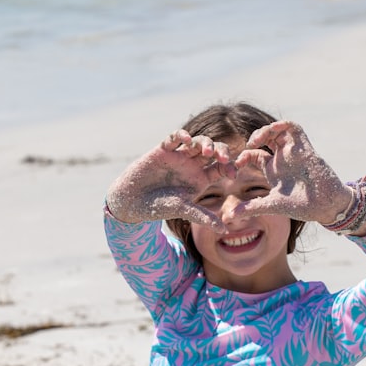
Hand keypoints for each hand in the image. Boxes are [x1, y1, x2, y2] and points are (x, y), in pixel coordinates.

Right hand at [106, 129, 235, 231]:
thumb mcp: (183, 209)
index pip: (222, 167)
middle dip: (221, 151)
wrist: (132, 201)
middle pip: (214, 151)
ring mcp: (178, 155)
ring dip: (204, 143)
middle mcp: (192, 165)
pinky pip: (175, 137)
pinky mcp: (163, 149)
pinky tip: (185, 140)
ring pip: (197, 141)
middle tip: (223, 158)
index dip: (230, 167)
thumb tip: (224, 230)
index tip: (234, 174)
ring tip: (206, 151)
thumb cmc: (158, 207)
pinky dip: (181, 135)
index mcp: (201, 179)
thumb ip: (203, 217)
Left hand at [232, 121, 353, 223]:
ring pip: (277, 130)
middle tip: (248, 146)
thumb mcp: (271, 205)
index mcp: (273, 170)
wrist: (325, 206)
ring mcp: (293, 152)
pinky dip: (283, 124)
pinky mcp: (304, 148)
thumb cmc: (302, 206)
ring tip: (258, 140)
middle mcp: (282, 159)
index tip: (235, 165)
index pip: (254, 155)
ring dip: (266, 130)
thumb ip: (251, 207)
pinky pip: (294, 128)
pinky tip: (274, 130)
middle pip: (265, 139)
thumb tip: (228, 216)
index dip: (242, 156)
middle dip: (254, 137)